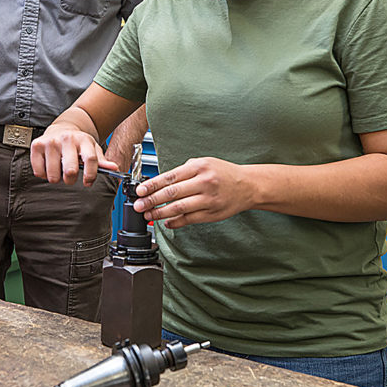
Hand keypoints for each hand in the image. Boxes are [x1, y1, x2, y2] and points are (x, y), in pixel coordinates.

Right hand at [31, 125, 117, 185]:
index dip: (90, 175)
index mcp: (83, 140)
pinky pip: (39, 172)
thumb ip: (102, 161)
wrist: (61, 129)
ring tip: (58, 169)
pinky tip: (48, 166)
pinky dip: (43, 174)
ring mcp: (51, 142)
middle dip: (71, 180)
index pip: (90, 160)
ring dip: (56, 178)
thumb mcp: (92, 149)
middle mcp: (67, 139)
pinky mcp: (37, 145)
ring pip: (53, 175)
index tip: (88, 182)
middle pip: (70, 171)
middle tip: (70, 177)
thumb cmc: (78, 143)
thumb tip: (114, 168)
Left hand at [133, 157, 255, 227]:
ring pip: (179, 208)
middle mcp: (204, 183)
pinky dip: (175, 222)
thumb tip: (160, 183)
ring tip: (149, 215)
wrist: (248, 186)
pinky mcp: (212, 214)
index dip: (152, 185)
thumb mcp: (204, 163)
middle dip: (151, 200)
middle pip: (172, 194)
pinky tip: (166, 222)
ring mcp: (208, 200)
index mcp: (199, 168)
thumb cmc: (223, 173)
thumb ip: (183, 172)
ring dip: (160, 213)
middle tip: (139, 205)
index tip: (140, 191)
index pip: (170, 177)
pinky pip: (189, 219)